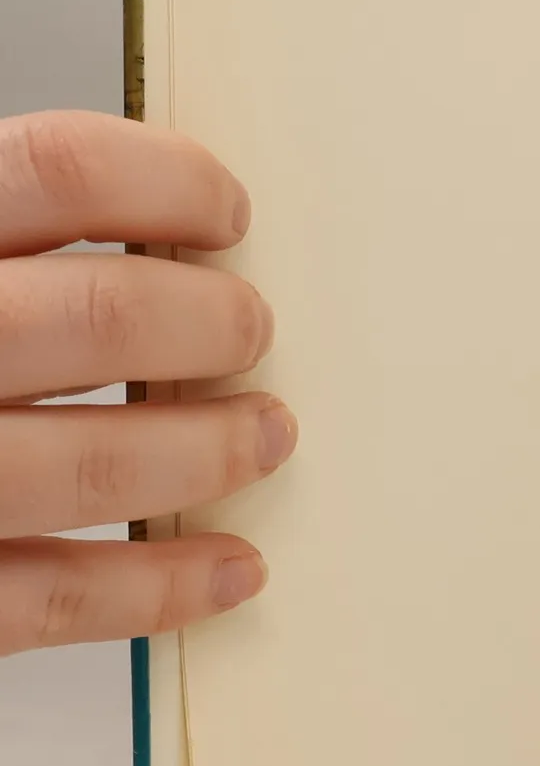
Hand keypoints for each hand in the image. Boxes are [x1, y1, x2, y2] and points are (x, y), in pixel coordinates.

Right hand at [0, 111, 296, 656]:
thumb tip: (137, 211)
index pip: (59, 170)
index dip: (169, 184)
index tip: (222, 213)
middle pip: (104, 316)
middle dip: (212, 324)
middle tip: (248, 330)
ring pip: (97, 461)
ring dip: (210, 449)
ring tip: (265, 435)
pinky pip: (49, 595)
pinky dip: (160, 586)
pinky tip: (229, 566)